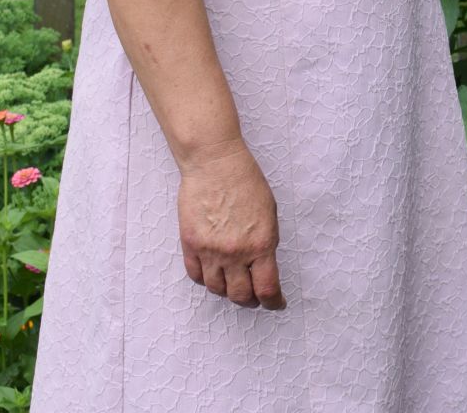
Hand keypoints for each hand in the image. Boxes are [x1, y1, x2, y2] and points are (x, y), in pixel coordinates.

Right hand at [177, 141, 285, 309]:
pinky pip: (196, 275)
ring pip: (217, 289)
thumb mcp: (269, 214)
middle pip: (241, 295)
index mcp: (261, 244)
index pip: (267, 289)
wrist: (215, 164)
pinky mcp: (190, 244)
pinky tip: (213, 274)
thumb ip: (266, 243)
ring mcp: (210, 250)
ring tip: (233, 284)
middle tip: (254, 297)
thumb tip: (263, 267)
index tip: (276, 303)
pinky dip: (205, 279)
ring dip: (227, 291)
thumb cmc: (246, 182)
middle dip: (250, 300)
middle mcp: (235, 252)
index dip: (273, 302)